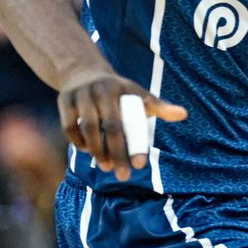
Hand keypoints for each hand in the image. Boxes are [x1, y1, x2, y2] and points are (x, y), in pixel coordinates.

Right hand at [58, 70, 187, 179]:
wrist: (82, 72)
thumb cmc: (117, 91)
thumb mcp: (138, 94)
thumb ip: (159, 106)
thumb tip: (184, 114)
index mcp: (123, 88)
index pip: (132, 120)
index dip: (136, 144)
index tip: (141, 165)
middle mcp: (101, 90)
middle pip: (111, 127)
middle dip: (117, 154)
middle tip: (123, 176)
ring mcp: (80, 94)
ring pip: (87, 128)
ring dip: (97, 151)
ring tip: (106, 167)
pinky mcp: (63, 100)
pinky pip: (69, 127)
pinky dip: (77, 142)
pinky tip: (87, 152)